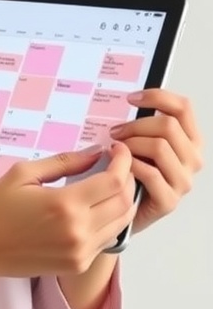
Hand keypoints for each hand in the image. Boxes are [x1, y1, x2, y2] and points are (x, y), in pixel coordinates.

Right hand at [0, 142, 136, 300]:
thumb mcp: (23, 173)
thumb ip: (64, 162)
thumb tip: (95, 153)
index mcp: (64, 205)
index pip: (114, 180)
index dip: (123, 160)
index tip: (117, 149)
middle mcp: (77, 232)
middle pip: (125, 201)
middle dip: (128, 177)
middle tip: (117, 163)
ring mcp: (80, 252)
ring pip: (122, 222)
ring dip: (123, 199)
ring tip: (111, 182)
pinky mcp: (77, 264)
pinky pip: (108, 238)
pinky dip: (111, 219)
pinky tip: (99, 205)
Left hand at [109, 89, 202, 233]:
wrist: (124, 211)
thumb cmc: (133, 173)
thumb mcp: (142, 142)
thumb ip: (144, 125)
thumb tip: (132, 100)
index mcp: (190, 141)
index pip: (183, 108)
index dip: (157, 96)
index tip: (131, 98)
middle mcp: (192, 160)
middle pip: (168, 125)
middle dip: (135, 125)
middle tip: (115, 132)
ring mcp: (183, 181)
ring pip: (159, 146)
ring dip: (131, 145)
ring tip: (115, 150)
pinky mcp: (169, 201)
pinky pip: (149, 173)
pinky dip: (130, 166)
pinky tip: (119, 167)